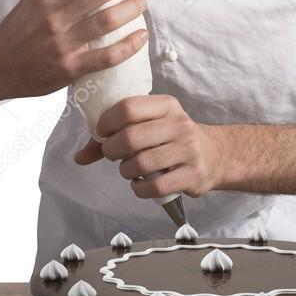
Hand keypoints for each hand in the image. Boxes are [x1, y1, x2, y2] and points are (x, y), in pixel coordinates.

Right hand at [0, 0, 148, 99]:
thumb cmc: (17, 32)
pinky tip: (141, 35)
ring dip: (131, 8)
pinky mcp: (71, 67)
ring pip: (108, 20)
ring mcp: (63, 43)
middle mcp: (54, 16)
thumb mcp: (31, 1)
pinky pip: (108, 56)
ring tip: (141, 1)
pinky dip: (129, 45)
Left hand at [73, 95, 223, 198]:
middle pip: (131, 137)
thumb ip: (116, 135)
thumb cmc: (174, 138)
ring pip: (141, 164)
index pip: (128, 108)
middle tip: (113, 155)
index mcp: (167, 106)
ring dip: (125, 171)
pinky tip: (140, 185)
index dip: (107, 122)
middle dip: (111, 150)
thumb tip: (79, 156)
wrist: (216, 154)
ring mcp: (188, 150)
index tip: (103, 133)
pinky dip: (139, 189)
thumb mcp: (152, 125)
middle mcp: (179, 125)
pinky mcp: (192, 175)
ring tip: (129, 170)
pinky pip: (155, 187)